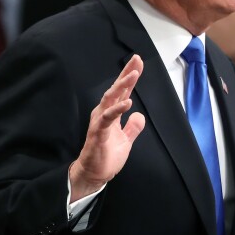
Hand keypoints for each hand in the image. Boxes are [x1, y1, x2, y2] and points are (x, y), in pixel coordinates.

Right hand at [69, 55, 145, 201]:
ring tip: (133, 75)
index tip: (138, 62)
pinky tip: (128, 102)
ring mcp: (100, 121)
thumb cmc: (107, 156)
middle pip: (116, 89)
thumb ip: (133, 127)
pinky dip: (117, 109)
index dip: (130, 76)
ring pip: (110, 99)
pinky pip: (108, 118)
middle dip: (126, 74)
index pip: (122, 91)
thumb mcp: (126, 140)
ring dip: (122, 86)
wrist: (95, 174)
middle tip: (136, 60)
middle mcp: (104, 113)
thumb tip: (139, 115)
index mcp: (111, 113)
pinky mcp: (98, 132)